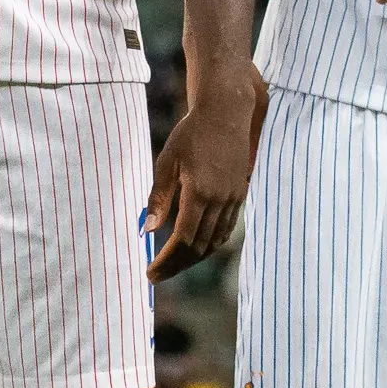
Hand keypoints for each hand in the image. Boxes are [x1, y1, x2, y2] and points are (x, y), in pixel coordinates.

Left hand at [143, 73, 262, 282]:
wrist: (227, 111)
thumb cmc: (192, 132)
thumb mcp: (167, 161)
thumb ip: (159, 198)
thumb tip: (147, 230)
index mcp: (200, 193)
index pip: (182, 240)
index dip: (166, 261)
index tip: (150, 273)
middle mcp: (221, 200)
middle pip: (199, 247)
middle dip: (176, 266)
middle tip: (157, 276)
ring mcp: (233, 199)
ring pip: (214, 242)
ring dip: (193, 258)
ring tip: (172, 265)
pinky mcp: (240, 194)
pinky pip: (225, 229)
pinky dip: (209, 244)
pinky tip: (195, 247)